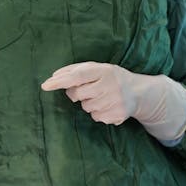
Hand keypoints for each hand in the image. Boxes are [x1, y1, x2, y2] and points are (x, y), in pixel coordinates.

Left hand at [41, 62, 185, 141]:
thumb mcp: (97, 68)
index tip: (45, 85)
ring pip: (86, 107)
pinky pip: (96, 117)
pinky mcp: (118, 115)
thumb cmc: (111, 77)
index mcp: (103, 70)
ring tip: (103, 97)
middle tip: (90, 89)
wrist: (139, 92)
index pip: (77, 75)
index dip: (60, 80)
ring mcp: (115, 101)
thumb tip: (54, 77)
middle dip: (77, 94)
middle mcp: (110, 85)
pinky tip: (108, 106)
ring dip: (89, 103)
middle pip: (77, 94)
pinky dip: (98, 113)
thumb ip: (75, 70)